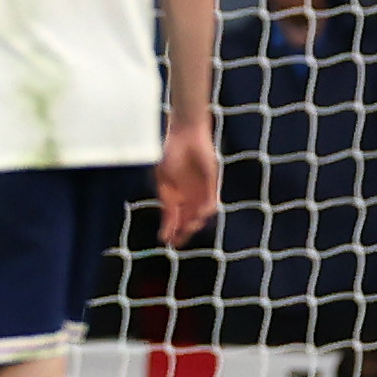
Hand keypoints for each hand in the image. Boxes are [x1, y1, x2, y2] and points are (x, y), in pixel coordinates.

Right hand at [155, 121, 218, 245]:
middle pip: (186, 221)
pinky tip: (201, 214)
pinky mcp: (212, 185)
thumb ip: (167, 198)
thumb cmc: (170, 154)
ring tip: (188, 228)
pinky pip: (210, 202)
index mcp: (173, 196)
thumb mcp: (164, 179)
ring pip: (198, 215)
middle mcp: (188, 197)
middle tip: (178, 241)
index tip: (165, 240)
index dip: (169, 231)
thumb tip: (167, 220)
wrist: (186, 135)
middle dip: (183, 232)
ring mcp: (200, 192)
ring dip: (193, 223)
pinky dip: (206, 210)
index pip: (172, 220)